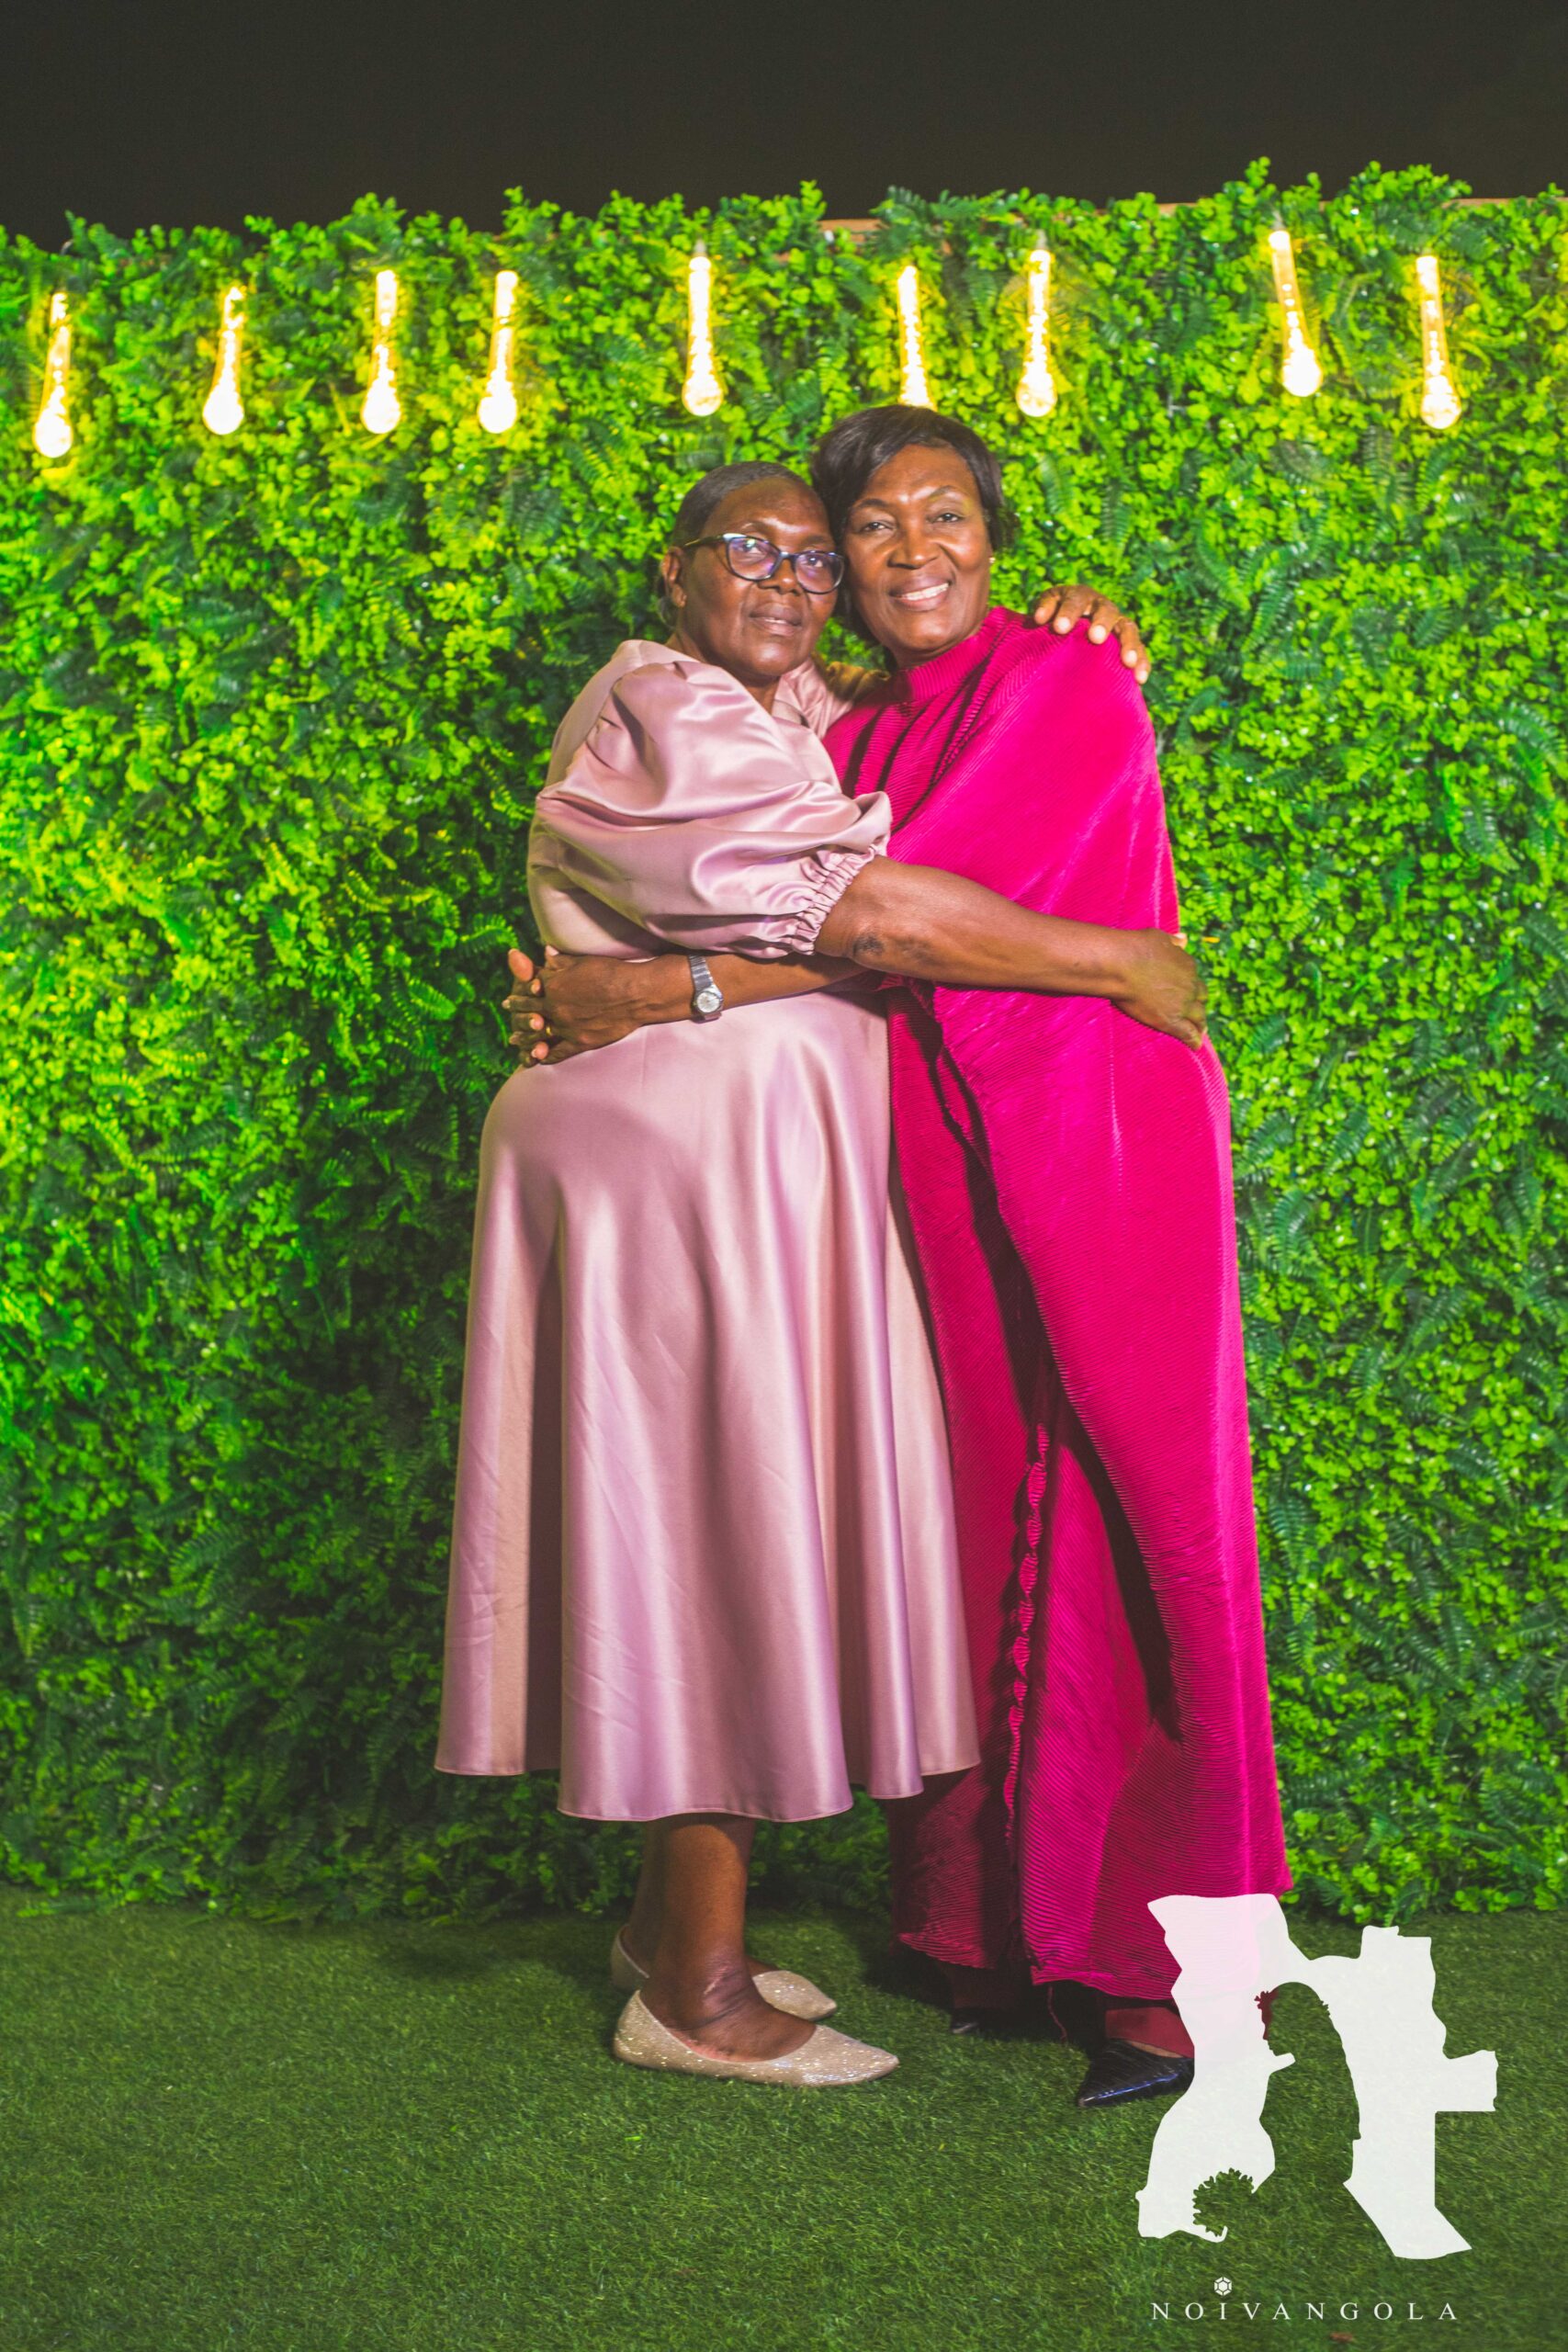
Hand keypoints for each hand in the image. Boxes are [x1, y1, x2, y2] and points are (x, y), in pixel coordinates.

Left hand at [506, 945, 678, 1062]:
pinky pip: (558, 1052)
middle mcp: (555, 1007)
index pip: (531, 987)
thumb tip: (544, 952)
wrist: (634, 993)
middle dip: (517, 1010)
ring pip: (539, 1033)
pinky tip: (539, 1058)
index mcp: (554, 985)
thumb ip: (560, 961)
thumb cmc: (611, 972)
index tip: (514, 993)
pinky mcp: (580, 1041)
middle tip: (508, 1010)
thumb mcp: (582, 961)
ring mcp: (566, 1026)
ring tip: (514, 1040)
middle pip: (530, 1009)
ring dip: (524, 1037)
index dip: (521, 989)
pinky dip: (546, 1055)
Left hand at [1028, 584, 1150, 684]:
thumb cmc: (1049, 624)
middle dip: (1102, 623)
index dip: (1068, 612)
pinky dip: (1141, 663)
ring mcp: (1117, 624)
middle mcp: (1101, 607)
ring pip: (1128, 629)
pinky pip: (1139, 651)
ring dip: (1128, 644)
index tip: (1059, 628)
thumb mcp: (1042, 614)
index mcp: (1079, 597)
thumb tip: (1038, 619)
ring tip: (1127, 662)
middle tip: (1095, 637)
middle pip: (1106, 610)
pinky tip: (1140, 679)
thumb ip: (1042, 611)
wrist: (1063, 634)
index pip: (1075, 600)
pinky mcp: (1127, 643)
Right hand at [1107, 929, 1206, 1047]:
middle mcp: (1189, 986)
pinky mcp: (1170, 1021)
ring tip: (1200, 1031)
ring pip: (1198, 1017)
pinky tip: (1196, 1046)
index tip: (1184, 990)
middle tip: (1197, 1012)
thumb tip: (1184, 938)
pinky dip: (1193, 1040)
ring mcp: (1181, 1005)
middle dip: (1198, 1004)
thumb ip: (1173, 941)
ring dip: (1200, 1024)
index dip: (1189, 985)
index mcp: (1188, 966)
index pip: (1194, 979)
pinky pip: (1187, 1033)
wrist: (1120, 965)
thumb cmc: (1135, 947)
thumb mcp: (1159, 938)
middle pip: (1200, 999)